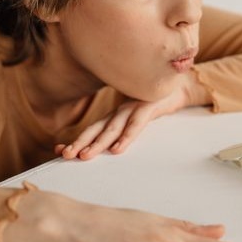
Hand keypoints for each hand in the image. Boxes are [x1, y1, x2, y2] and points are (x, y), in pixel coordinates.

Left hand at [56, 71, 211, 159]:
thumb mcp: (138, 115)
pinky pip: (136, 124)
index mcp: (117, 114)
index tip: (60, 150)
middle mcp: (122, 110)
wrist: (182, 85)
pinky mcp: (149, 106)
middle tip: (66, 155)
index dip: (78, 139)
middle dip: (81, 143)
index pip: (93, 128)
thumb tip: (112, 145)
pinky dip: (127, 137)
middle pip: (98, 129)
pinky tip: (118, 149)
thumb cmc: (158, 102)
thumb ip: (125, 127)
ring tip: (85, 156)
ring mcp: (135, 107)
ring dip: (98, 143)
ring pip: (113, 128)